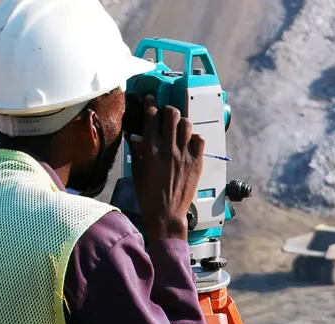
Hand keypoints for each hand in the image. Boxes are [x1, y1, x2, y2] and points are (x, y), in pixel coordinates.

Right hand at [130, 95, 204, 241]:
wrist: (166, 212)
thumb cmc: (149, 194)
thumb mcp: (136, 170)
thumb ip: (137, 151)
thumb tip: (135, 136)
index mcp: (151, 149)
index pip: (151, 117)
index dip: (150, 104)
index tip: (150, 99)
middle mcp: (169, 148)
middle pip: (172, 115)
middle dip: (168, 110)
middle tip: (166, 113)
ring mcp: (185, 154)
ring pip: (187, 124)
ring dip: (181, 122)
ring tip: (178, 127)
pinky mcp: (197, 162)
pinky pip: (199, 140)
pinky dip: (194, 137)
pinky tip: (189, 142)